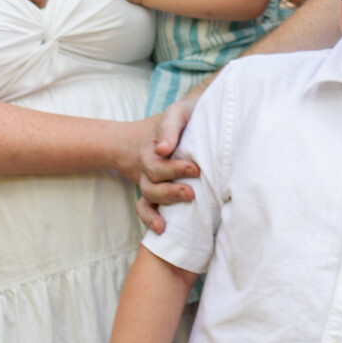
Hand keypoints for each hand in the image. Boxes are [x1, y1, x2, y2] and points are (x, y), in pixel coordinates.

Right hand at [133, 96, 200, 234]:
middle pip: (151, 185)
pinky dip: (150, 219)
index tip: (195, 169)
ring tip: (181, 209)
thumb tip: (164, 149)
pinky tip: (162, 229)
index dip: (174, 170)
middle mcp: (149, 165)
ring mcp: (152, 179)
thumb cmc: (185, 115)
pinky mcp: (158, 191)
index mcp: (152, 149)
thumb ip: (170, 127)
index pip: (156, 165)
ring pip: (148, 197)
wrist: (189, 118)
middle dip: (170, 191)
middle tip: (191, 193)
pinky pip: (146, 208)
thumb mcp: (177, 113)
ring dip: (164, 204)